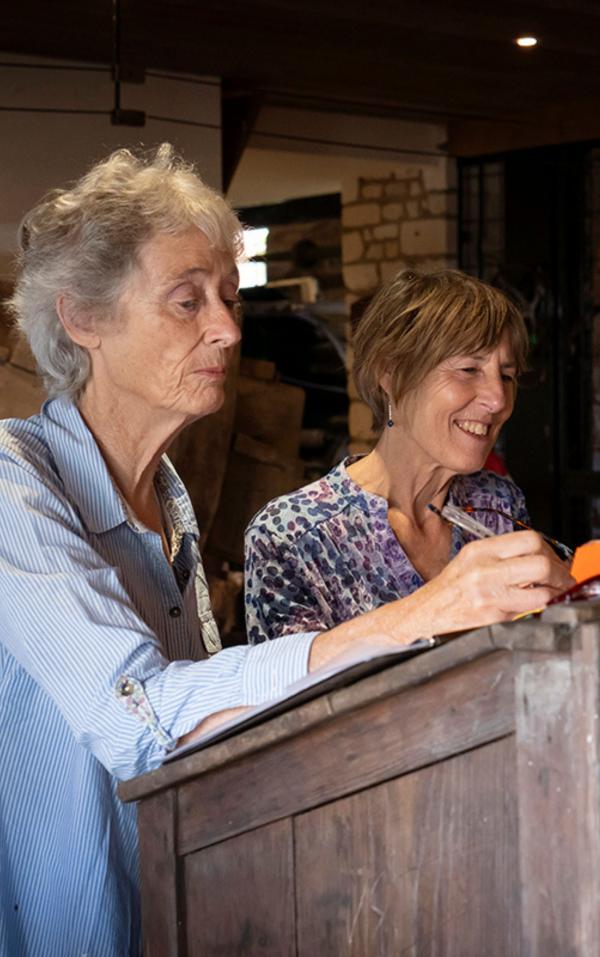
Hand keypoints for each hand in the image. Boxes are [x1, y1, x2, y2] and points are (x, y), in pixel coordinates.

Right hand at [309, 531, 574, 670]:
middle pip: (541, 562)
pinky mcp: (491, 615)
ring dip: (552, 594)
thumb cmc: (449, 588)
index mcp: (480, 549)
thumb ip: (503, 555)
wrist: (423, 613)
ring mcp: (488, 593)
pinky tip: (530, 606)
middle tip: (561, 579)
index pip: (530, 539)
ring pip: (541, 590)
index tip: (553, 560)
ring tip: (549, 594)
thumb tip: (541, 556)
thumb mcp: (472, 560)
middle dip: (559, 572)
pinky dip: (536, 609)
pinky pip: (528, 611)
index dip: (549, 550)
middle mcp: (484, 568)